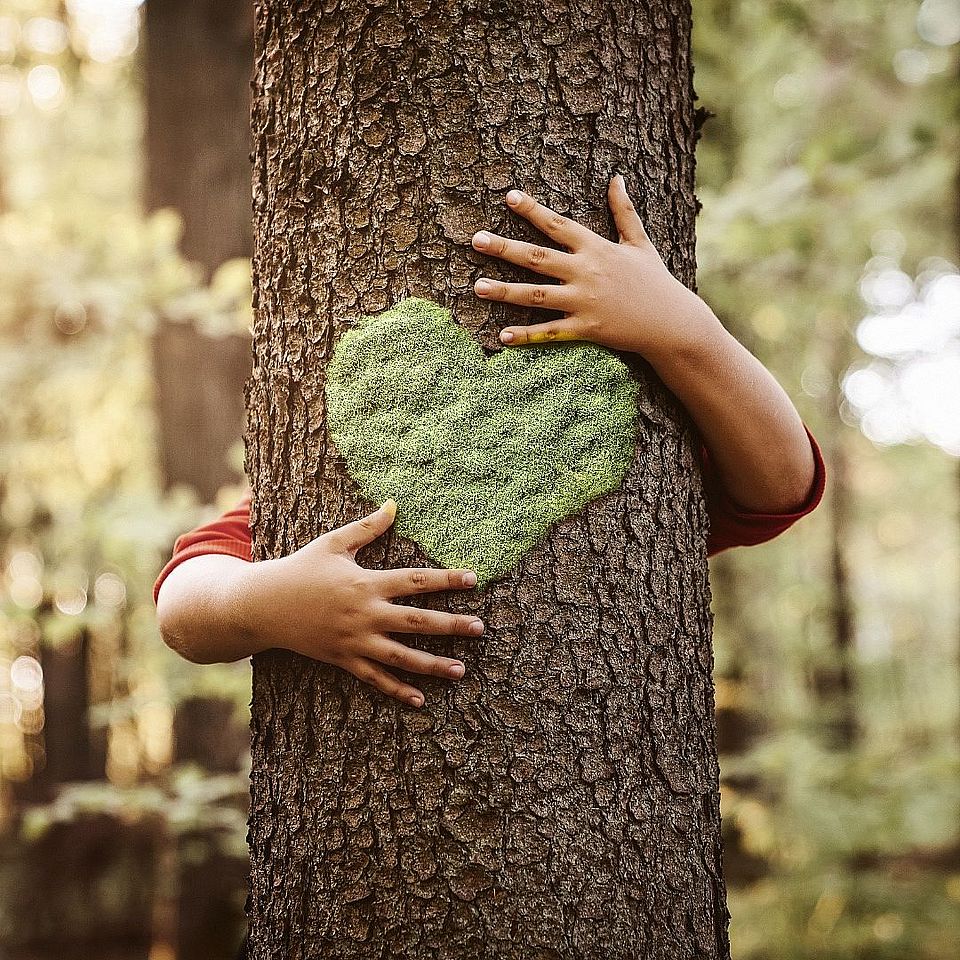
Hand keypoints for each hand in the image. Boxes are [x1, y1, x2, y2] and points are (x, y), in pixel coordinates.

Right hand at [235, 500, 481, 707]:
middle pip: (416, 621)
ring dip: (433, 664)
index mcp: (367, 583)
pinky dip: (397, 690)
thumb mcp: (333, 544)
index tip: (473, 579)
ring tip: (461, 670)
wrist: (262, 605)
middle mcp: (365, 614)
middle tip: (480, 628)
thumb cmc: (300, 569)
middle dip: (451, 625)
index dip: (446, 579)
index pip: (415, 581)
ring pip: (401, 656)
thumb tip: (394, 505)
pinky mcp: (343, 660)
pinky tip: (420, 699)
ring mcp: (355, 641)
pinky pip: (374, 679)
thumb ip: (367, 528)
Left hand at [470, 175, 719, 364]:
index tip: (509, 197)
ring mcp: (584, 301)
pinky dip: (527, 335)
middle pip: (537, 257)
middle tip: (476, 240)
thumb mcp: (640, 242)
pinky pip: (550, 332)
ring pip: (536, 295)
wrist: (672, 323)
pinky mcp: (586, 329)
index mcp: (597, 248)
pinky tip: (502, 336)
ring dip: (505, 291)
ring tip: (477, 287)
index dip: (533, 210)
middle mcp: (586, 272)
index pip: (558, 225)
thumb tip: (617, 177)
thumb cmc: (655, 281)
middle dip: (504, 248)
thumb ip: (624, 211)